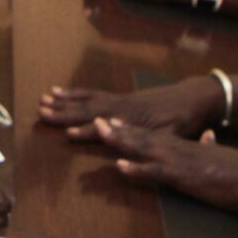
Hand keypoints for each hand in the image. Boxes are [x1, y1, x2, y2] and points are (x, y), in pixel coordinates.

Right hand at [38, 76, 222, 139]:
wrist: (196, 97)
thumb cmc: (185, 119)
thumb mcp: (172, 133)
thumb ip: (149, 138)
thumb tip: (128, 145)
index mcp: (134, 117)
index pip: (105, 125)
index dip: (87, 130)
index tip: (67, 133)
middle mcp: (122, 105)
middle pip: (89, 108)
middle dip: (64, 110)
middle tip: (41, 110)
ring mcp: (121, 99)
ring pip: (88, 98)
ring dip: (66, 99)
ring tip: (46, 96)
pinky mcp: (122, 97)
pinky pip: (95, 94)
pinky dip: (78, 94)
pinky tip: (66, 93)